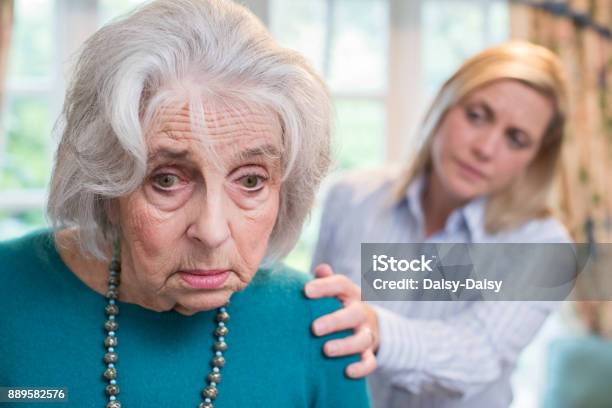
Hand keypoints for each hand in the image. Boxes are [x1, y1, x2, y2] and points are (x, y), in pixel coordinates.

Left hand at [304, 263, 377, 377]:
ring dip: (345, 346)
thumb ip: (326, 280)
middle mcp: (361, 312)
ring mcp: (367, 333)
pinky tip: (346, 371)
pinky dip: (361, 367)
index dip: (325, 286)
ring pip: (362, 339)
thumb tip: (321, 269)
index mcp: (350, 293)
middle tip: (314, 328)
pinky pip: (370, 362)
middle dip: (334, 321)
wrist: (368, 323)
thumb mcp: (335, 291)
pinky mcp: (370, 352)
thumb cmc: (339, 304)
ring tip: (326, 350)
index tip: (306, 291)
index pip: (341, 284)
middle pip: (353, 314)